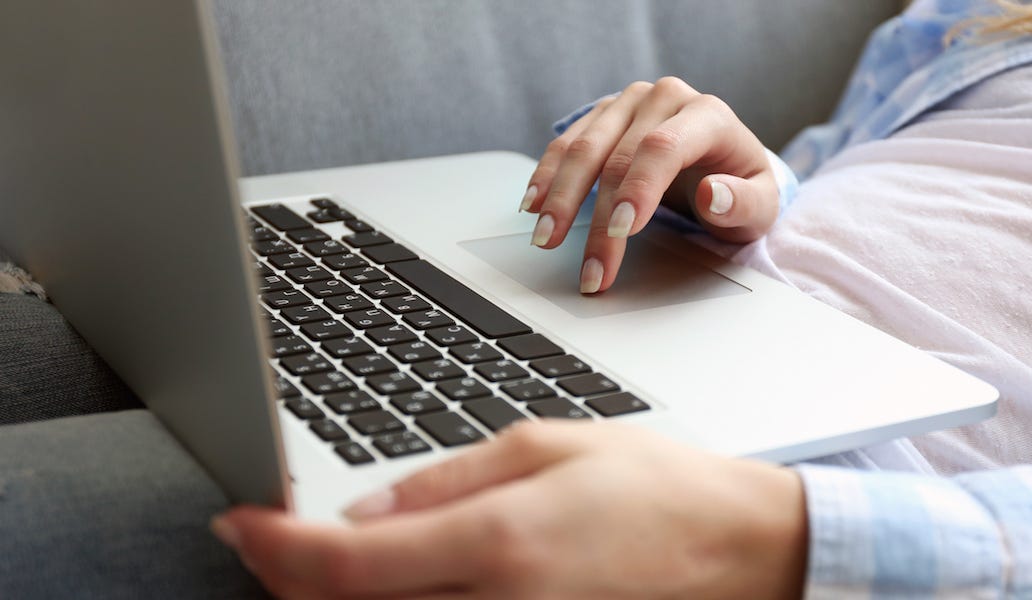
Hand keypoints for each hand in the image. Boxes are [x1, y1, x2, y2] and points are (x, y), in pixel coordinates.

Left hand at [213, 421, 806, 598]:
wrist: (736, 552)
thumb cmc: (656, 489)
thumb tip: (367, 505)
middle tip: (265, 537)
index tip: (239, 520)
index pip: (345, 563)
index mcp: (496, 541)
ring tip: (318, 560)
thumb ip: (445, 479)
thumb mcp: (547, 446)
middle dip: (288, 579)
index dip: (273, 546)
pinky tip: (388, 584)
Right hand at [521, 77, 779, 293]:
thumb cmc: (740, 186)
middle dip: (596, 218)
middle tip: (589, 266)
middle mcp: (663, 99)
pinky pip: (566, 144)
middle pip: (616, 155)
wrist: (725, 160)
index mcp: (708, 114)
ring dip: (559, 198)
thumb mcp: (760, 205)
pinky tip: (534, 206)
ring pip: (583, 148)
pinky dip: (548, 177)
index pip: (663, 148)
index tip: (622, 230)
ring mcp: (629, 104)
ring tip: (546, 239)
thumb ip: (744, 203)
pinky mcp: (603, 116)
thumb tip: (714, 195)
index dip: (639, 189)